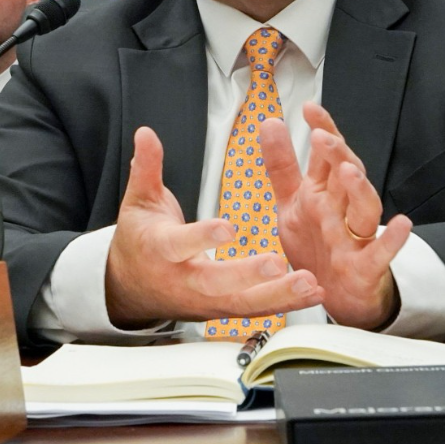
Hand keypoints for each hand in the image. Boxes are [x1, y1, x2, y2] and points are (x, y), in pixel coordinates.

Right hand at [105, 127, 322, 328]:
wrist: (131, 290)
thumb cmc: (140, 240)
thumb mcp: (138, 201)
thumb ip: (147, 167)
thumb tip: (146, 132)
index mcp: (161, 250)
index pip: (180, 244)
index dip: (203, 238)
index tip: (229, 228)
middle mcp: (184, 281)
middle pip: (216, 283)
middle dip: (248, 275)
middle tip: (278, 264)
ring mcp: (205, 301)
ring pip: (243, 303)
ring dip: (278, 295)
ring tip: (309, 283)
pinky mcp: (222, 310)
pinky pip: (256, 310)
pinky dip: (286, 304)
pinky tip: (314, 295)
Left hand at [260, 104, 411, 330]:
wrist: (337, 294)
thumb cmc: (318, 243)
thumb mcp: (293, 201)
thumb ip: (282, 163)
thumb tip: (271, 122)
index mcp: (325, 191)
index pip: (327, 155)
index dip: (323, 130)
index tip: (310, 109)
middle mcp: (342, 209)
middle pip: (346, 176)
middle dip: (336, 155)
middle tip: (321, 138)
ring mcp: (356, 237)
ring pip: (364, 208)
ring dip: (359, 189)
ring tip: (349, 171)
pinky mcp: (366, 267)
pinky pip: (381, 253)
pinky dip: (393, 240)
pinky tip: (403, 224)